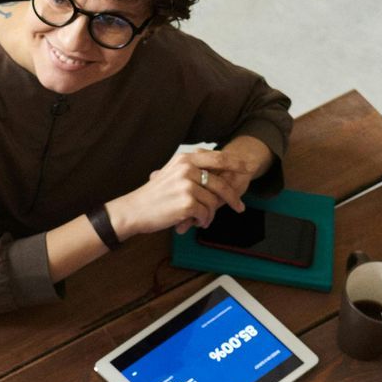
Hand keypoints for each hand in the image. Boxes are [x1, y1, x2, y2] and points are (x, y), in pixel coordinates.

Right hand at [114, 145, 237, 239]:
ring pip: (213, 202)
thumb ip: (192, 169)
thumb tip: (216, 171)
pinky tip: (195, 223)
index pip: (218, 158)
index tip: (247, 169)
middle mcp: (188, 169)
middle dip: (232, 197)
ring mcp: (187, 186)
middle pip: (221, 182)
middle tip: (240, 207)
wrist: (134, 210)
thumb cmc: (154, 195)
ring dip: (210, 214)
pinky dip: (203, 221)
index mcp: (186, 159)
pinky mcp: (187, 203)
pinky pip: (205, 213)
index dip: (235, 164)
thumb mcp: (171, 173)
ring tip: (201, 220)